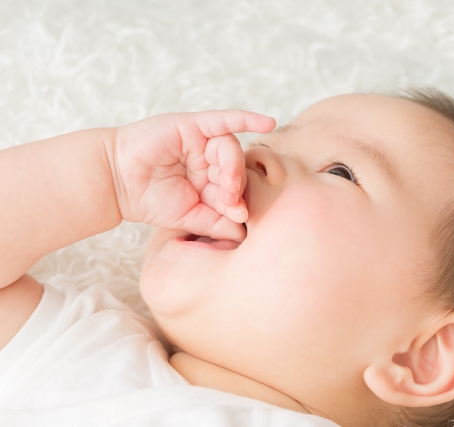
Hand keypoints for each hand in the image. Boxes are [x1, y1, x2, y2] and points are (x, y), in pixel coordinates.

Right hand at [106, 110, 274, 241]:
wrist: (117, 183)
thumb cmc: (150, 201)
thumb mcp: (189, 217)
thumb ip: (217, 224)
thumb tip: (245, 235)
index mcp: (212, 181)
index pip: (235, 189)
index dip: (239, 201)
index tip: (239, 216)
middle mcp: (210, 159)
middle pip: (235, 168)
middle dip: (235, 185)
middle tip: (230, 200)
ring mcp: (202, 141)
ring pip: (230, 148)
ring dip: (233, 167)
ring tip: (228, 185)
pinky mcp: (193, 125)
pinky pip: (224, 119)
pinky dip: (246, 118)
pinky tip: (267, 122)